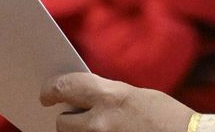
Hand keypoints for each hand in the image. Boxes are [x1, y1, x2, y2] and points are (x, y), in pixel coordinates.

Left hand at [42, 74, 194, 131]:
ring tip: (97, 128)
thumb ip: (109, 96)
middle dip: (67, 120)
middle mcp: (101, 123)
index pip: (64, 87)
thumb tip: (84, 99)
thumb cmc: (169, 119)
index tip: (46, 95)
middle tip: (73, 118)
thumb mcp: (137, 97)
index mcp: (110, 97)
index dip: (50, 90)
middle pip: (63, 123)